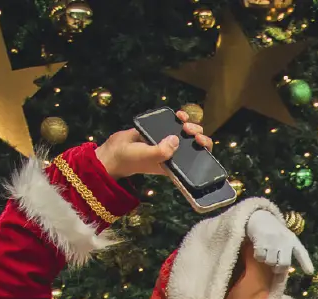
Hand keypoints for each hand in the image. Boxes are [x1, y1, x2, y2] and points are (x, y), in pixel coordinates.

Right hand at [95, 110, 210, 180]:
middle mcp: (175, 154)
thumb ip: (163, 150)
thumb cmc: (132, 159)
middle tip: (187, 129)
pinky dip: (178, 118)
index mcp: (177, 164)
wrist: (114, 152)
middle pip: (195, 144)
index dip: (203, 148)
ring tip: (182, 119)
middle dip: (197, 133)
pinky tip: (178, 114)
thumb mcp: (150, 157)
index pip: (198, 158)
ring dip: (189, 123)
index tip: (197, 139)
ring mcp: (167, 142)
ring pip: (185, 132)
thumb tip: (176, 138)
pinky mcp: (159, 131)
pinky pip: (173, 124)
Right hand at [246, 208, 313, 273]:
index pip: (302, 253)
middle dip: (279, 269)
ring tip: (267, 255)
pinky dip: (259, 257)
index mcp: (293, 241)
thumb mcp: (287, 239)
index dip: (306, 263)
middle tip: (275, 267)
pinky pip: (260, 257)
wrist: (261, 217)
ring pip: (271, 262)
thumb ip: (289, 254)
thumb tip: (283, 276)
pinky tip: (260, 251)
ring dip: (268, 262)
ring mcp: (273, 240)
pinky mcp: (261, 240)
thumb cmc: (275, 232)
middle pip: (284, 263)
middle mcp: (284, 240)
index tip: (310, 272)